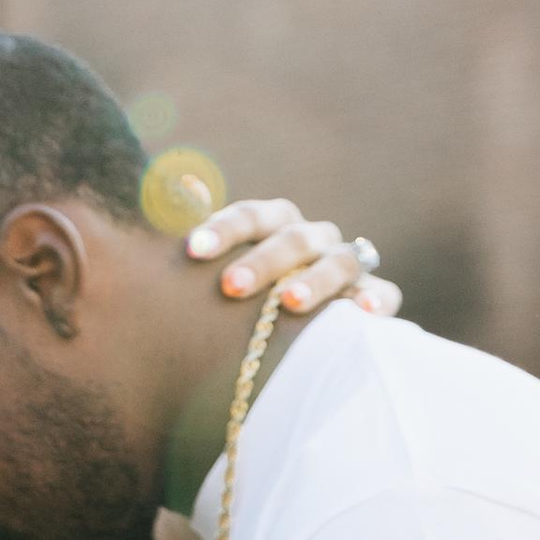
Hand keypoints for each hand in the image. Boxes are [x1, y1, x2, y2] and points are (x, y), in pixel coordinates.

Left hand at [182, 194, 401, 324]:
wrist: (295, 333)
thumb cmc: (248, 300)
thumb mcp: (223, 273)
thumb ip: (200, 248)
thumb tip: (156, 206)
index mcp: (275, 225)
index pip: (251, 216)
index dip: (224, 229)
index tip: (193, 250)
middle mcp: (312, 239)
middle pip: (293, 238)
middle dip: (262, 261)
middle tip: (231, 287)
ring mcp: (347, 265)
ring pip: (339, 260)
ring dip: (314, 279)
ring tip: (289, 303)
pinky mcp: (375, 295)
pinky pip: (383, 292)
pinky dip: (375, 299)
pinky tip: (362, 312)